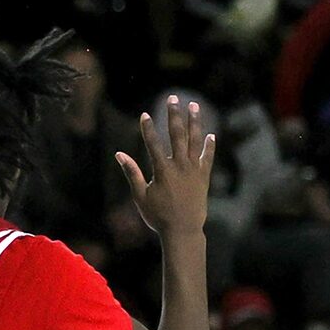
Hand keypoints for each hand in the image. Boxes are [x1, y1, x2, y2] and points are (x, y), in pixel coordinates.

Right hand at [115, 97, 214, 238]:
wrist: (183, 231)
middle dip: (173, 115)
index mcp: (163, 171)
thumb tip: (119, 154)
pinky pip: (207, 157)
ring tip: (193, 105)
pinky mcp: (204, 177)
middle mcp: (180, 167)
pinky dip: (209, 146)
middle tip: (172, 98)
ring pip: (195, 140)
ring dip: (194, 122)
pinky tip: (210, 134)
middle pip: (177, 135)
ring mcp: (194, 171)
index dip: (148, 129)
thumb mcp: (140, 196)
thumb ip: (131, 173)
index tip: (144, 115)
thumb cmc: (158, 216)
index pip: (154, 144)